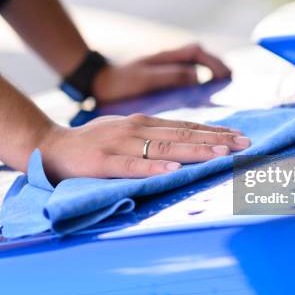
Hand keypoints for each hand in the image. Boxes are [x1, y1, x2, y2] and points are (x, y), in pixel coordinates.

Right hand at [39, 113, 249, 181]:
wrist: (50, 146)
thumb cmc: (93, 142)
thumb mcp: (126, 133)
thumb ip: (153, 136)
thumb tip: (185, 140)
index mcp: (143, 123)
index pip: (186, 126)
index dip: (214, 131)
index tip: (240, 135)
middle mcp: (136, 129)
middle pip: (182, 135)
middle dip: (215, 140)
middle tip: (244, 144)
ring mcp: (120, 144)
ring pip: (163, 148)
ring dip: (194, 151)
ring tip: (220, 155)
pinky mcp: (102, 162)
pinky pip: (131, 166)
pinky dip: (152, 168)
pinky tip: (172, 171)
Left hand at [91, 43, 230, 103]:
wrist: (98, 85)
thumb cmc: (118, 82)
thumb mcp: (144, 78)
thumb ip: (171, 76)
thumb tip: (198, 77)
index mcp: (167, 58)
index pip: (198, 54)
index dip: (214, 63)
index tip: (226, 74)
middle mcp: (171, 62)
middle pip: (202, 61)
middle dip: (219, 71)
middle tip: (232, 83)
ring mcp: (168, 72)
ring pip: (197, 72)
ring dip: (211, 79)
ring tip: (226, 94)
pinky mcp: (164, 84)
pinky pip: (189, 83)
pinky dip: (201, 89)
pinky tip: (206, 104)